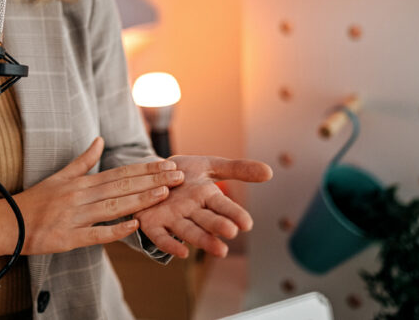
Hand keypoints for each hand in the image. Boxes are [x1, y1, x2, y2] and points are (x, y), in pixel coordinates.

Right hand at [0, 137, 184, 256]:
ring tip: (164, 194)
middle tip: (177, 176)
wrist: (9, 222)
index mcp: (82, 182)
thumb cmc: (35, 200)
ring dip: (140, 200)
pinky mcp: (69, 237)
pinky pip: (95, 234)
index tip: (167, 165)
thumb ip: (83, 160)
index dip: (146, 169)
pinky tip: (133, 226)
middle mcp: (81, 196)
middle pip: (122, 186)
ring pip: (113, 206)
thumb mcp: (60, 176)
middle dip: (152, 181)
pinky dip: (114, 230)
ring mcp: (76, 217)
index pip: (120, 172)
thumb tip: (99, 140)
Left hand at [134, 155, 271, 258]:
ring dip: (203, 240)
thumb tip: (270, 172)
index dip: (234, 213)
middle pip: (207, 220)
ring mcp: (172, 218)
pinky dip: (170, 245)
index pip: (223, 206)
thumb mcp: (209, 165)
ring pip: (188, 231)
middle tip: (231, 232)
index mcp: (206, 196)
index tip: (247, 223)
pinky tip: (182, 253)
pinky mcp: (153, 224)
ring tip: (220, 250)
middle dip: (218, 226)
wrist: (149, 174)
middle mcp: (191, 211)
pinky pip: (161, 237)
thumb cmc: (182, 173)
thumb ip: (237, 169)